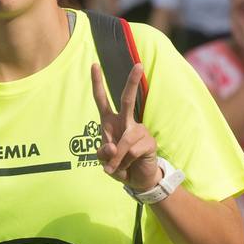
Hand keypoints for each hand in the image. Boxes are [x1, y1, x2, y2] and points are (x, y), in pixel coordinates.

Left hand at [91, 62, 159, 191]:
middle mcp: (125, 122)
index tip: (94, 65)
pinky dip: (125, 164)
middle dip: (132, 82)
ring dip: (117, 160)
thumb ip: (103, 154)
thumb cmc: (118, 165)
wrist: (137, 180)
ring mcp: (139, 130)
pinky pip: (132, 152)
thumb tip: (113, 148)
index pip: (102, 100)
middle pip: (127, 100)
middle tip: (138, 64)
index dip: (97, 83)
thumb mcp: (104, 161)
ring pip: (125, 142)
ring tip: (116, 168)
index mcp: (110, 122)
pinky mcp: (149, 142)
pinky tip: (130, 166)